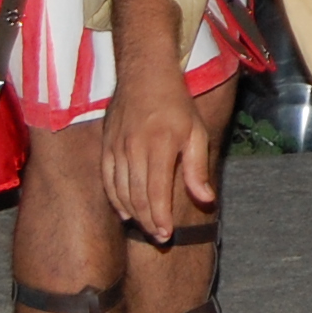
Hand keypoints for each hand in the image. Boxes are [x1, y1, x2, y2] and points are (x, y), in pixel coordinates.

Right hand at [100, 30, 217, 243]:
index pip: (156, 192)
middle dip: (148, 222)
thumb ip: (197, 169)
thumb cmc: (175, 104)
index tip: (167, 234)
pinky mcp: (106, 146)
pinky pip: (107, 180)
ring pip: (121, 192)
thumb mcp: (196, 132)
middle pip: (137, 197)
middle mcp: (135, 149)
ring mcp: (117, 148)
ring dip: (133, 214)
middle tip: (159, 238)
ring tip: (146, 228)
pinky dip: (115, 199)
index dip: (160, 218)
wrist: (144, 75)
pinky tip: (125, 212)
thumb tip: (205, 199)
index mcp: (160, 146)